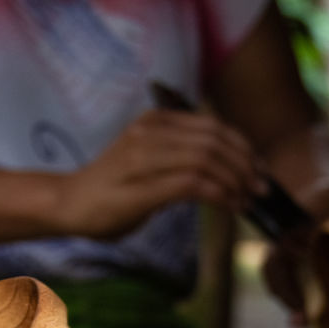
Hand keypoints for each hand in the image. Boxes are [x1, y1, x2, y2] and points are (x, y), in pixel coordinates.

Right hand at [54, 109, 266, 239]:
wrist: (68, 204)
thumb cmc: (111, 190)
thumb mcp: (150, 162)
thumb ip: (181, 158)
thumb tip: (225, 169)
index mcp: (156, 121)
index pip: (213, 126)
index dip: (243, 147)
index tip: (258, 170)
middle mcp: (151, 131)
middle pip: (215, 140)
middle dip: (246, 165)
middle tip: (260, 189)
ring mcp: (144, 157)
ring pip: (208, 159)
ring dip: (236, 181)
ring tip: (246, 200)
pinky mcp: (142, 186)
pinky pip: (193, 183)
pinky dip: (219, 194)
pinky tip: (228, 205)